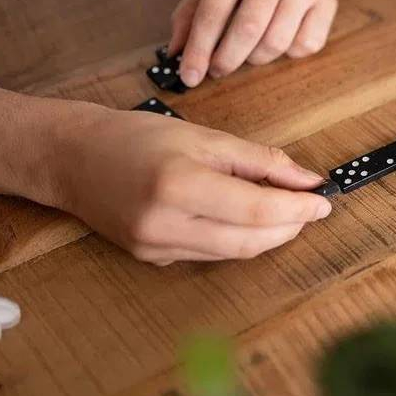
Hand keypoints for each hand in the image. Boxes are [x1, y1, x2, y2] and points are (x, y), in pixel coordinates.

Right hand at [58, 108, 331, 264]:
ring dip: (268, 235)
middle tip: (311, 207)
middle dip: (290, 227)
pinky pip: (211, 254)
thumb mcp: (204, 136)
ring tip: (285, 210)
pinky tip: (247, 219)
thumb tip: (307, 179)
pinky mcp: (153, 259)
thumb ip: (260, 160)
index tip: (324, 201)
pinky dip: (238, 238)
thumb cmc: (136, 137)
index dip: (298, 209)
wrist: (71, 158)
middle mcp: (166, 224)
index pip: (257, 210)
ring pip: (234, 252)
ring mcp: (157, 248)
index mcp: (179, 185)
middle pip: (251, 240)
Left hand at [168, 0, 339, 87]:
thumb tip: (177, 53)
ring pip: (277, 43)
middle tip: (218, 70)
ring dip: (257, 58)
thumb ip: (192, 10)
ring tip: (249, 50)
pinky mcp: (328, 1)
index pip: (212, 12)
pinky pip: (304, 46)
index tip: (189, 76)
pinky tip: (282, 36)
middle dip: (226, 60)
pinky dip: (288, 52)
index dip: (198, 49)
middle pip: (247, 30)